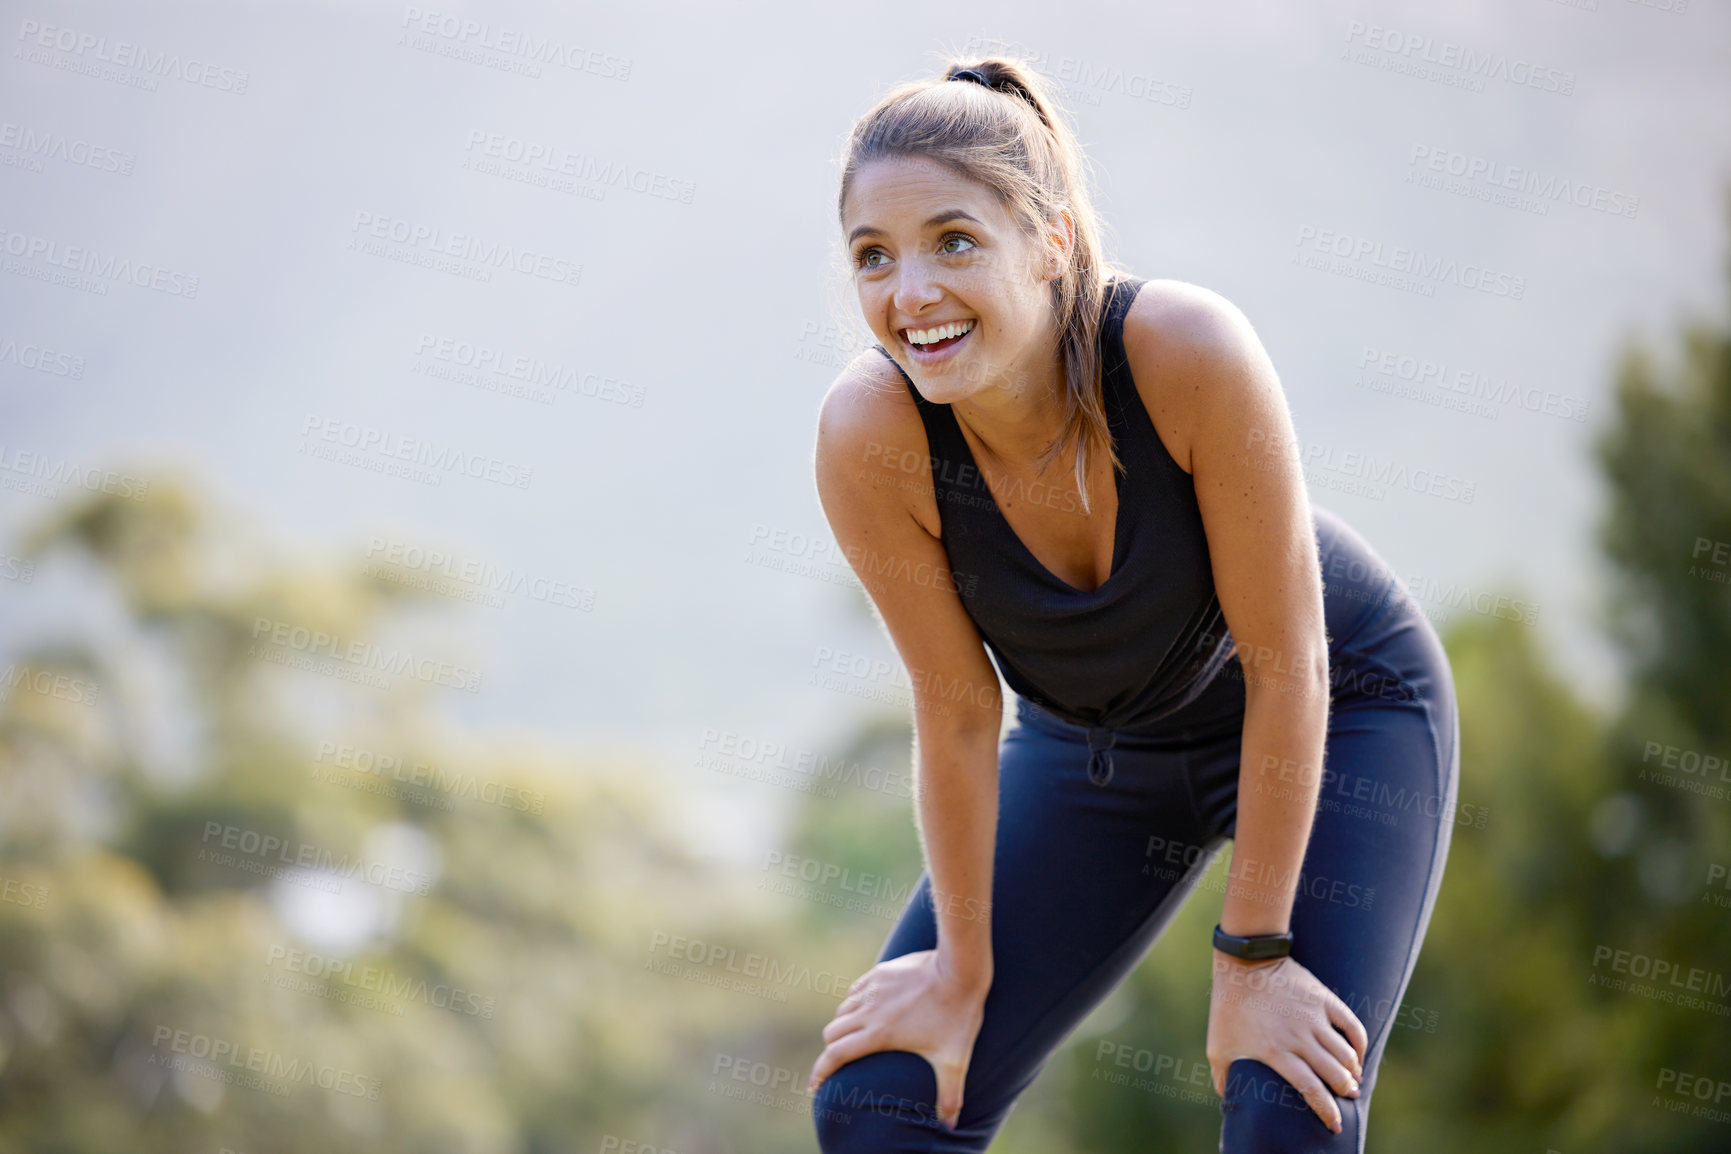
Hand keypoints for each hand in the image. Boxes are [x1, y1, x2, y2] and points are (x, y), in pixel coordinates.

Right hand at [807, 949, 989, 1130]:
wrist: (959, 968)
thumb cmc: (956, 1015)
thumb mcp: (954, 1060)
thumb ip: (950, 1095)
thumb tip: (951, 1126)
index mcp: (879, 1034)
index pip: (836, 1055)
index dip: (821, 1072)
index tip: (813, 1085)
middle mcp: (869, 1011)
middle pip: (832, 1033)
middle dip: (832, 1049)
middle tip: (842, 1060)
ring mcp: (872, 988)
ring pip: (842, 1010)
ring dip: (843, 1025)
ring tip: (857, 1036)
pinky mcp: (880, 972)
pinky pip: (855, 990)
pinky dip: (855, 1003)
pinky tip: (869, 1008)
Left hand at [1206, 953, 1367, 1133]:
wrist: (1243, 962)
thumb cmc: (1228, 1007)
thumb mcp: (1218, 1046)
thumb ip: (1223, 1078)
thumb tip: (1229, 1099)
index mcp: (1276, 1052)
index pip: (1311, 1090)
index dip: (1326, 1110)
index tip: (1335, 1124)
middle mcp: (1299, 1038)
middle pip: (1334, 1074)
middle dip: (1345, 1091)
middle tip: (1348, 1097)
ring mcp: (1313, 1018)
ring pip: (1345, 1054)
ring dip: (1352, 1071)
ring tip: (1352, 1079)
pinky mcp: (1322, 999)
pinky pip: (1351, 1024)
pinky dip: (1359, 1042)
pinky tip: (1358, 1054)